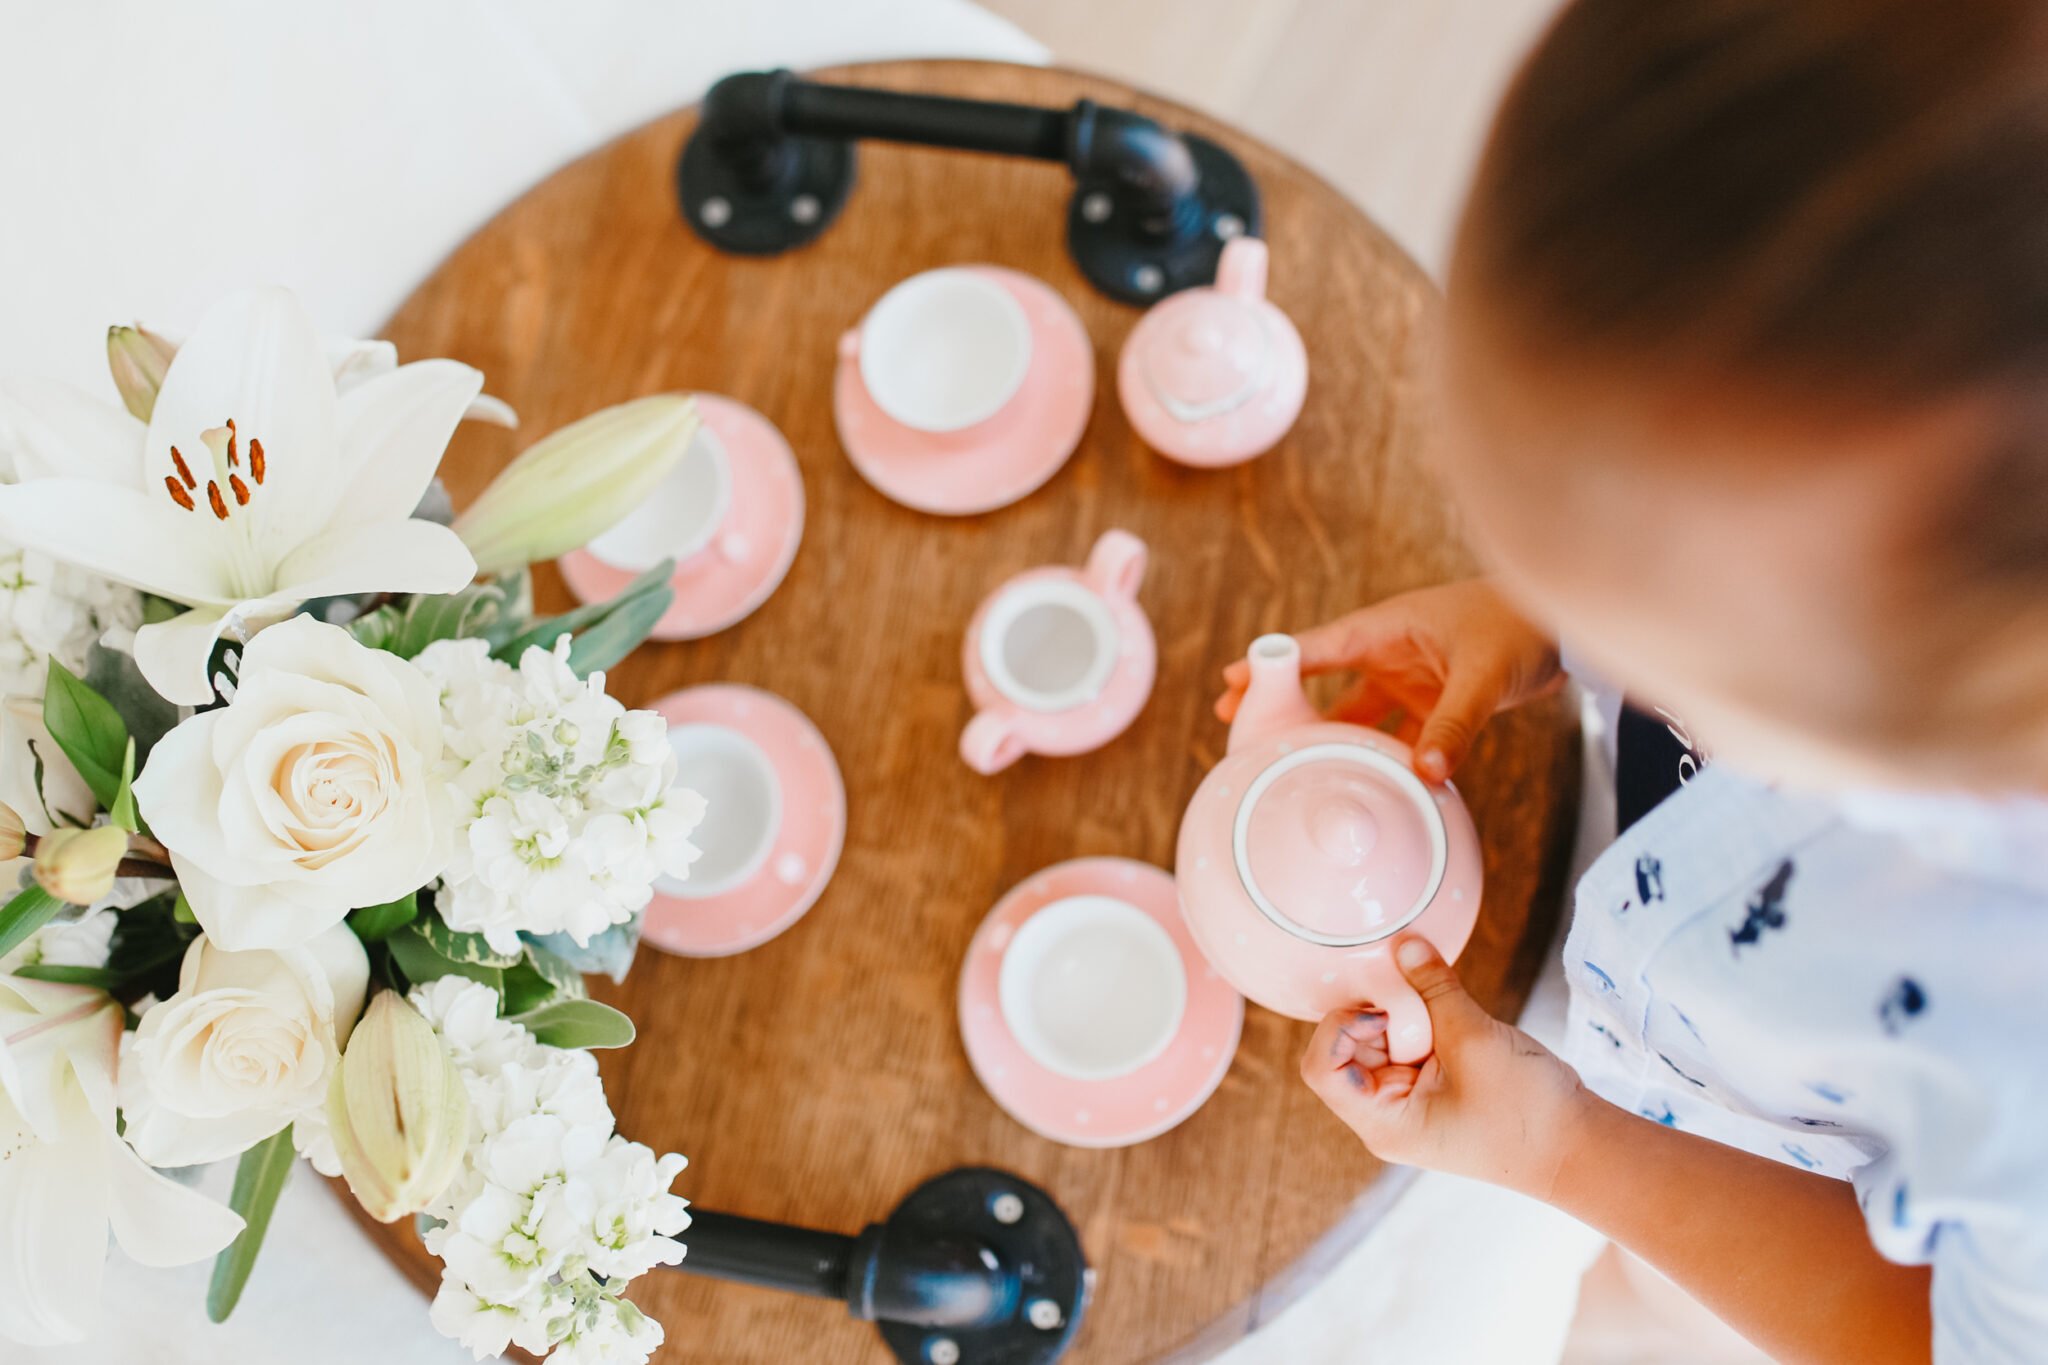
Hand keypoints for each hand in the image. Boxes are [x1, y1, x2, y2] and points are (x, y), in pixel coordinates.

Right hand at [1217, 579, 1561, 780]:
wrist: (1569, 628)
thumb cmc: (1522, 627)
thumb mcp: (1484, 674)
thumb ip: (1455, 722)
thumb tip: (1426, 774)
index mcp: (1387, 629)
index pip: (1316, 649)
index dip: (1273, 666)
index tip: (1232, 683)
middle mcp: (1390, 653)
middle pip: (1320, 682)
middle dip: (1279, 702)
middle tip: (1234, 725)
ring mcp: (1409, 678)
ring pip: (1352, 712)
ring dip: (1323, 734)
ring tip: (1284, 762)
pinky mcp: (1432, 701)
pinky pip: (1392, 733)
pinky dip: (1375, 754)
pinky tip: (1359, 781)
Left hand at [1300, 937, 1589, 1199]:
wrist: (1580, 1148)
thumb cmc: (1528, 1109)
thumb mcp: (1475, 1038)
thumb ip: (1434, 988)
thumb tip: (1403, 942)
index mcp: (1382, 1122)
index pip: (1321, 1068)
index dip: (1339, 1027)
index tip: (1385, 1009)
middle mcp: (1385, 1118)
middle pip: (1345, 1051)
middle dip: (1374, 1017)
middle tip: (1414, 997)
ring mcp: (1408, 1107)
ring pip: (1377, 1046)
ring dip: (1402, 1020)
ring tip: (1440, 1011)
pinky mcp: (1431, 1093)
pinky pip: (1407, 1051)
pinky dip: (1421, 1027)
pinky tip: (1448, 1017)